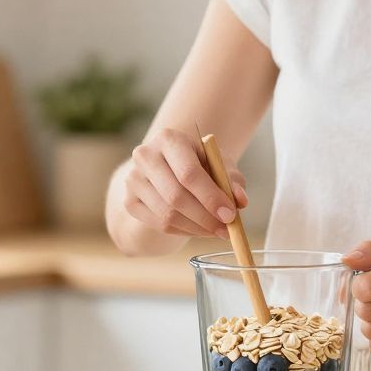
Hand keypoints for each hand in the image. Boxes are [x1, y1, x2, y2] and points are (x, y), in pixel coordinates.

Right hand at [120, 127, 246, 238]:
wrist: (170, 169)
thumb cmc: (200, 164)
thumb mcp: (219, 165)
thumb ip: (232, 180)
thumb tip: (240, 201)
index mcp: (169, 139)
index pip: (188, 173)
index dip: (210, 197)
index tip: (230, 215)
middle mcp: (145, 155)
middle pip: (176, 196)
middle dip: (205, 217)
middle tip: (226, 230)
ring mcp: (133, 179)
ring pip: (167, 214)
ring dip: (196, 228)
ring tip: (216, 231)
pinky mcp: (130, 201)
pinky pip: (159, 225)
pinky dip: (183, 232)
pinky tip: (198, 229)